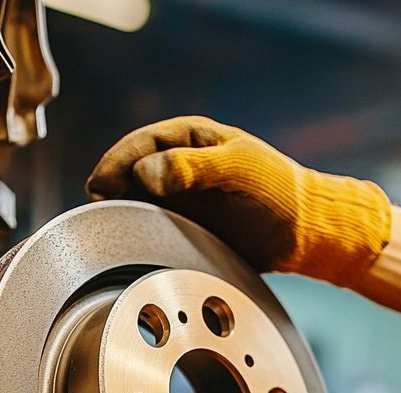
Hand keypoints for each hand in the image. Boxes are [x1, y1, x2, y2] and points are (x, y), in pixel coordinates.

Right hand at [86, 116, 391, 283]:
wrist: (302, 231)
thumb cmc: (276, 191)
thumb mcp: (236, 170)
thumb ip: (191, 168)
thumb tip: (145, 173)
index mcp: (190, 139)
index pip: (141, 144)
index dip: (117, 162)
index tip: (100, 183)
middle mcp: (177, 167)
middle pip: (130, 174)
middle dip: (112, 189)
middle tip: (97, 210)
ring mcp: (178, 198)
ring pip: (137, 203)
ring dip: (122, 214)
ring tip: (109, 228)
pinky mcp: (183, 227)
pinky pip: (151, 229)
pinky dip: (138, 235)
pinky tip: (130, 246)